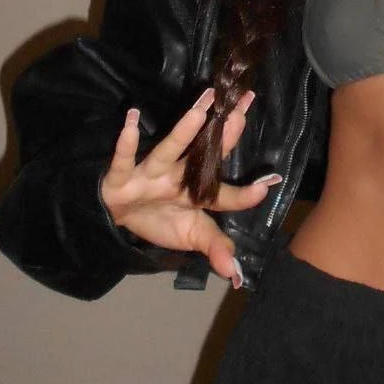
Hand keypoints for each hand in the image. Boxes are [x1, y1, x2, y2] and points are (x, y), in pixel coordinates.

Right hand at [100, 89, 277, 286]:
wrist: (117, 217)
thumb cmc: (160, 220)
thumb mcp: (189, 237)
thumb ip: (214, 248)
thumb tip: (235, 275)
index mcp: (197, 194)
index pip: (224, 193)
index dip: (243, 194)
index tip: (266, 186)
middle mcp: (178, 177)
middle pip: (204, 156)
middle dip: (224, 134)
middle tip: (242, 108)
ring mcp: (152, 173)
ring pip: (169, 150)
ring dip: (183, 131)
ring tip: (200, 110)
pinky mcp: (123, 175)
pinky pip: (124, 159)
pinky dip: (125, 142)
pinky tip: (130, 118)